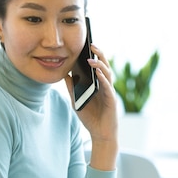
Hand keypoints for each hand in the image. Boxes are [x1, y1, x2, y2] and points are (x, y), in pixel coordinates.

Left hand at [64, 44, 117, 169]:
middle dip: (99, 54)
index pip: (96, 66)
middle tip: (91, 44)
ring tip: (92, 56)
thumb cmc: (90, 118)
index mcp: (98, 84)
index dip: (93, 55)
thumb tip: (65, 74)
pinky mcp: (112, 100)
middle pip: (104, 66)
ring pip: (108, 74)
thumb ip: (72, 88)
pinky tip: (98, 73)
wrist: (100, 134)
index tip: (86, 44)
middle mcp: (105, 86)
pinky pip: (108, 87)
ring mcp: (109, 92)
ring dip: (100, 64)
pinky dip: (103, 79)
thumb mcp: (76, 100)